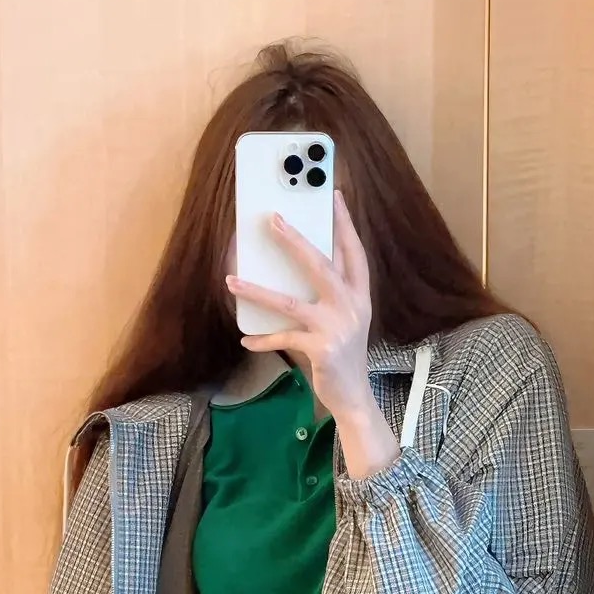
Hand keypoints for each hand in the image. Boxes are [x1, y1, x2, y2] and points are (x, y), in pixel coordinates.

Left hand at [226, 189, 375, 420]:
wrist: (355, 397)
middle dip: (296, 242)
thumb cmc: (344, 354)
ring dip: (258, 291)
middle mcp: (352, 307)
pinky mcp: (321, 350)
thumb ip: (332, 293)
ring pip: (291, 302)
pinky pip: (284, 338)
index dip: (345, 224)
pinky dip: (263, 340)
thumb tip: (298, 264)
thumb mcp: (347, 319)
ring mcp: (337, 328)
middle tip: (273, 220)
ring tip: (232, 281)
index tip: (335, 196)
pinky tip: (246, 340)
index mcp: (361, 295)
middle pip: (321, 266)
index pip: (355, 252)